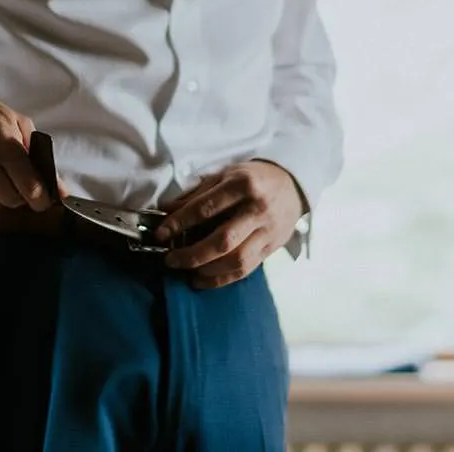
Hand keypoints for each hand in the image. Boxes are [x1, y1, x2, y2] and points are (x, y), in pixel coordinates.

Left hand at [152, 160, 304, 289]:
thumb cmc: (253, 178)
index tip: (161, 234)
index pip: (205, 208)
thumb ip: (197, 194)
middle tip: (170, 260)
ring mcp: (267, 231)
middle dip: (191, 254)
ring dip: (206, 270)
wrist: (292, 185)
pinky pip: (246, 270)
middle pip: (222, 240)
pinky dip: (221, 279)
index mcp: (242, 185)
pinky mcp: (271, 248)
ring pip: (236, 260)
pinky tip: (202, 279)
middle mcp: (256, 209)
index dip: (179, 223)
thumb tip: (167, 210)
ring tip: (185, 272)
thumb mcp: (225, 175)